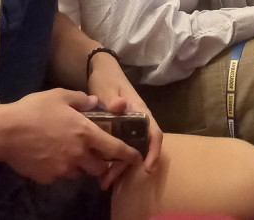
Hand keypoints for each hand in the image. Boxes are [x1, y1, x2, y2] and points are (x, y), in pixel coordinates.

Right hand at [0, 89, 140, 186]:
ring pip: (81, 172)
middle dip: (102, 162)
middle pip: (100, 167)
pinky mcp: (49, 178)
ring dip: (81, 165)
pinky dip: (62, 168)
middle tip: (95, 153)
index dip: (128, 154)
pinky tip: (50, 156)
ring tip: (70, 152)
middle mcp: (79, 154)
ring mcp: (64, 169)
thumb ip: (81, 99)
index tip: (136, 158)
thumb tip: (95, 102)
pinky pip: (62, 175)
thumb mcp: (59, 95)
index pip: (115, 148)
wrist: (5, 132)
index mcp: (85, 133)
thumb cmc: (34, 109)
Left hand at [86, 56, 162, 178]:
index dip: (154, 151)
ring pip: (128, 151)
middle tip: (110, 181)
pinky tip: (99, 169)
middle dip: (128, 167)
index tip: (147, 167)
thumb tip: (121, 105)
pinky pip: (119, 148)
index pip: (154, 133)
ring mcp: (128, 127)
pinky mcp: (118, 130)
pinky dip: (111, 160)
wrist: (101, 71)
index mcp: (140, 112)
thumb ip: (114, 98)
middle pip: (139, 148)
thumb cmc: (108, 79)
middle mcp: (137, 123)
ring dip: (118, 167)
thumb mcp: (109, 87)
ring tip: (102, 181)